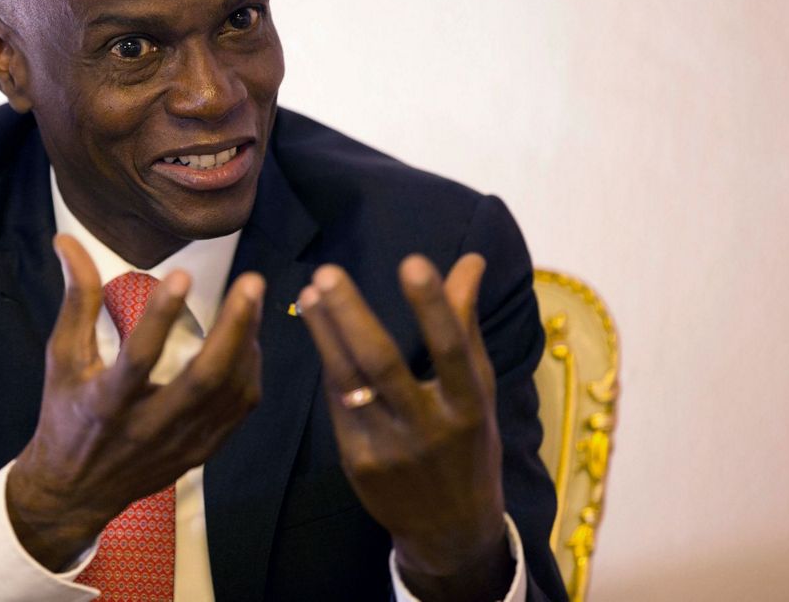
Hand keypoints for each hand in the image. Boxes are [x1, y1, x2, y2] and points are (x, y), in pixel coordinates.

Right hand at [6, 234, 264, 570]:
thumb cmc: (66, 414)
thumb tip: (66, 240)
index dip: (160, 316)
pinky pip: (238, 410)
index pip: (139, 358)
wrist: (76, 490)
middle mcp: (148, 427)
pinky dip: (249, 372)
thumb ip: (76, 300)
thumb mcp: (61, 358)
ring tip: (250, 300)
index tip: (181, 274)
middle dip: (234, 328)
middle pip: (204, 379)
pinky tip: (248, 341)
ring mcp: (180, 444)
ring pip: (230, 394)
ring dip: (248, 344)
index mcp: (107, 404)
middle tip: (251, 282)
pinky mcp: (201, 452)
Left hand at [297, 254, 513, 601]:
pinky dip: (329, 364)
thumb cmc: (468, 443)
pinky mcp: (358, 461)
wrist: (451, 528)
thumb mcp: (478, 389)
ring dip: (325, 334)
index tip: (413, 262)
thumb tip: (471, 261)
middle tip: (327, 274)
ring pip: (349, 382)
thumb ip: (465, 324)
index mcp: (468, 406)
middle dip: (351, 316)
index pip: (451, 349)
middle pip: (383, 364)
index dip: (433, 307)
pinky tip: (317, 330)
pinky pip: (339, 404)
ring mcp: (389, 447)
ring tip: (310, 294)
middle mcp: (428, 427)